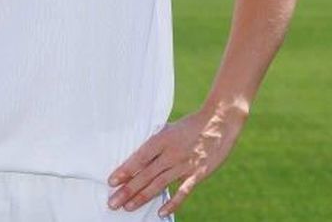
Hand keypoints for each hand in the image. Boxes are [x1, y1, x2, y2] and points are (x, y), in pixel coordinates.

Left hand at [106, 105, 247, 217]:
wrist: (220, 120)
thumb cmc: (192, 123)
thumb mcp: (169, 128)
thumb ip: (155, 141)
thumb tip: (138, 156)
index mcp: (162, 139)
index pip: (139, 158)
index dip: (125, 171)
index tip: (111, 181)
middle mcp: (171, 153)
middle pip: (145, 175)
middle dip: (127, 190)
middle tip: (113, 203)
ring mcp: (185, 164)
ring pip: (159, 184)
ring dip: (142, 197)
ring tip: (128, 207)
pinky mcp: (198, 173)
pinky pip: (183, 191)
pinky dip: (173, 203)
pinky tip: (161, 212)